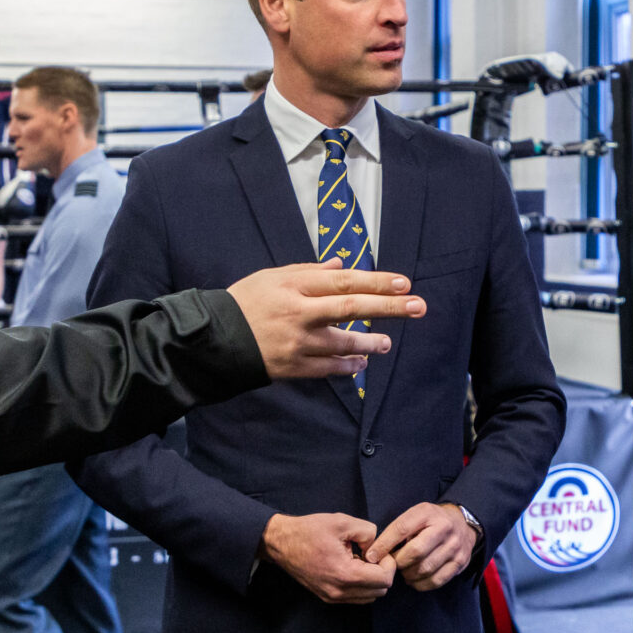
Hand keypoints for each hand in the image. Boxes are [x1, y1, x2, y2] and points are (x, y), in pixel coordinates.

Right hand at [228, 258, 425, 378]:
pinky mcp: (292, 367)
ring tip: (385, 343)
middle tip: (418, 307)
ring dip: (369, 342)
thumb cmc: (245, 302)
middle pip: (351, 308)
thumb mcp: (272, 277)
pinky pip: (327, 368)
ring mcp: (297, 342)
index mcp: (295, 286)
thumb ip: (308, 272)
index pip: (345, 281)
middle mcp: (299, 313)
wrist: (213, 339)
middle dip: (388, 307)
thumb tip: (341, 265)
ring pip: (343, 343)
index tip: (404, 283)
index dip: (377, 282)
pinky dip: (347, 366)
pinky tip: (360, 363)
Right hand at [263, 513, 395, 603]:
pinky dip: (360, 585)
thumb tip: (376, 547)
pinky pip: (355, 597)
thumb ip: (368, 532)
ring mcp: (332, 597)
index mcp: (345, 574)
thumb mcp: (342, 522)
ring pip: (369, 597)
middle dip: (382, 572)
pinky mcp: (327, 597)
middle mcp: (339, 591)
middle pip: (380, 591)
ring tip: (360, 561)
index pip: (384, 580)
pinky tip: (351, 567)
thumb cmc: (309, 531)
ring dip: (371, 580)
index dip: (388, 563)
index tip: (379, 550)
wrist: (281, 543)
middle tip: (371, 554)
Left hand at [366, 502, 478, 591]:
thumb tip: (374, 553)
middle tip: (392, 565)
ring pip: (425, 568)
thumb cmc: (430, 522)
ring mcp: (454, 547)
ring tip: (404, 572)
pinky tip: (415, 580)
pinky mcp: (460, 563)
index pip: (401, 529)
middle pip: (415, 552)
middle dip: (399, 562)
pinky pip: (436, 580)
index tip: (371, 556)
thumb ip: (397, 530)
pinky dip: (421, 584)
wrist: (461, 523)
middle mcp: (444, 528)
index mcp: (427, 513)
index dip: (384, 544)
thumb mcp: (415, 516)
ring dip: (409, 575)